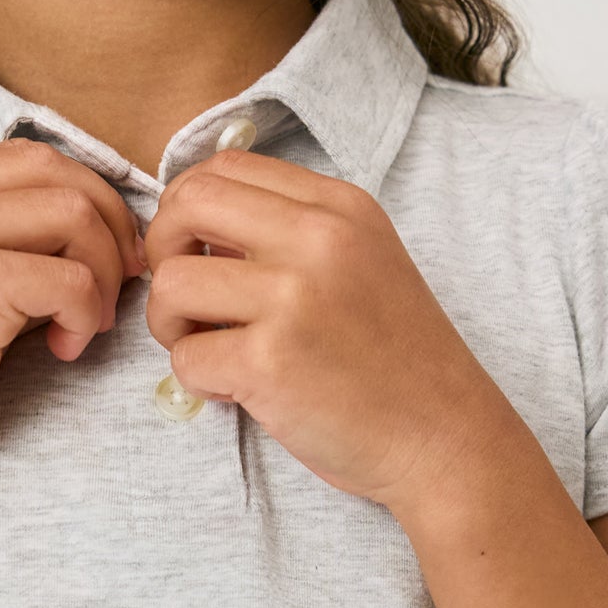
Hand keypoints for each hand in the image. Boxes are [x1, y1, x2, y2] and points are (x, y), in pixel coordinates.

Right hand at [0, 137, 143, 497]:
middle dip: (108, 225)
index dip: (86, 195)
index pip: (27, 157)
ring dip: (101, 273)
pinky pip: (71, 280)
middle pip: (57, 172)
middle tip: (119, 281)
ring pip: (74, 214)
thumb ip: (0, 240)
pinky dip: (84, 316)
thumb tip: (100, 232)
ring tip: (85, 323)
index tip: (108, 246)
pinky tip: (62, 349)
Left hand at [141, 148, 484, 508]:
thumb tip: (195, 229)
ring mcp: (294, 299)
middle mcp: (319, 239)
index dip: (188, 209)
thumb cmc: (395, 363)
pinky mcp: (270, 362)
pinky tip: (239, 391)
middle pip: (188, 203)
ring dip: (172, 323)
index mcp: (340, 208)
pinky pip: (185, 355)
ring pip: (171, 283)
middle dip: (163, 251)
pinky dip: (198, 379)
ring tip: (213, 349)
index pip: (226, 167)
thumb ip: (290, 235)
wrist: (445, 440)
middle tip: (186, 299)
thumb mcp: (362, 265)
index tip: (197, 253)